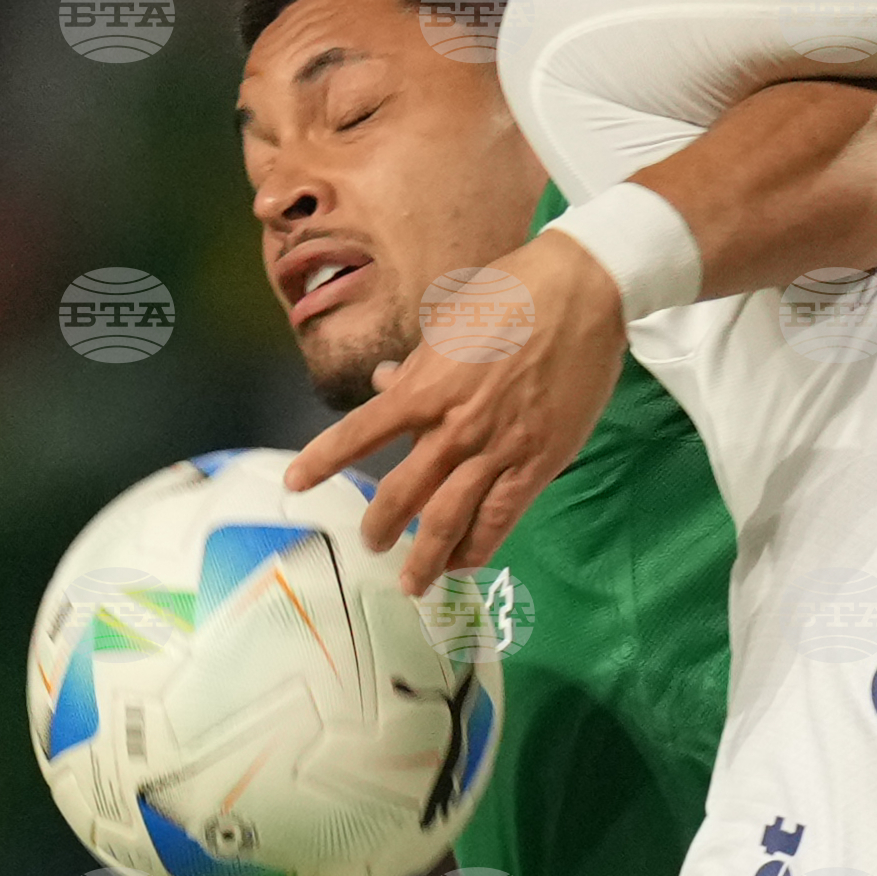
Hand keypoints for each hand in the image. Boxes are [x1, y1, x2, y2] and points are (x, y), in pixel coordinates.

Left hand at [281, 226, 628, 587]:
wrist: (580, 295)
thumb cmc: (513, 296)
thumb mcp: (449, 322)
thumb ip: (418, 365)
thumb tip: (386, 384)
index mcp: (425, 385)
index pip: (361, 432)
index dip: (324, 461)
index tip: (296, 484)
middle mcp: (453, 426)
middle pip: (404, 493)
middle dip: (382, 527)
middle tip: (373, 545)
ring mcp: (496, 449)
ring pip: (449, 519)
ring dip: (426, 557)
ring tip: (412, 580)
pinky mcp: (535, 464)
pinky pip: (499, 519)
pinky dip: (477, 547)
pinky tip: (464, 563)